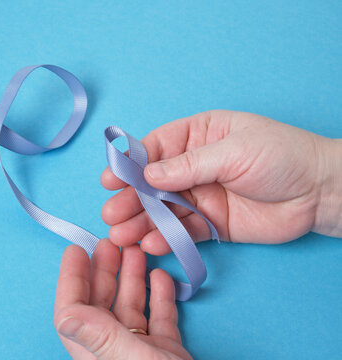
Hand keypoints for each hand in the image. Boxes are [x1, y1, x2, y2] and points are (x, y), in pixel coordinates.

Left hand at [53, 239, 191, 359]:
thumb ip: (100, 336)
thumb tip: (64, 317)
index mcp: (97, 352)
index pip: (73, 311)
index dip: (71, 279)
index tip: (76, 251)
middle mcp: (114, 349)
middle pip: (101, 303)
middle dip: (104, 270)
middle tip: (110, 242)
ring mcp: (141, 350)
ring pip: (130, 307)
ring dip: (132, 277)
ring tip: (136, 250)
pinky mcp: (166, 351)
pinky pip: (160, 318)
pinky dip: (160, 296)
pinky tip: (161, 276)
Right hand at [101, 110, 341, 252]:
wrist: (320, 193)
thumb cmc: (281, 156)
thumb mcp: (234, 151)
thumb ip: (189, 165)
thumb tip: (149, 176)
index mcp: (198, 136)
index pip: (155, 148)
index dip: (130, 164)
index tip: (110, 179)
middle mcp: (193, 166)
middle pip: (153, 182)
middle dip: (130, 198)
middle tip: (111, 214)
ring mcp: (201, 195)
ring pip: (163, 209)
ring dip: (141, 221)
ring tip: (120, 235)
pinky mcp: (211, 223)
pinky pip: (183, 231)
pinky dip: (166, 238)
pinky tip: (150, 244)